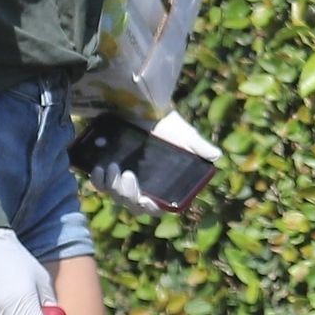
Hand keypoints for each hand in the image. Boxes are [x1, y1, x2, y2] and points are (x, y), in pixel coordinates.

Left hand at [88, 108, 220, 216]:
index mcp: (162, 186)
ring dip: (112, 186)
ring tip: (112, 166)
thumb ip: (198, 146)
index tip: (147, 200)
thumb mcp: (185, 134)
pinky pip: (100, 185)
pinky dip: (98, 180)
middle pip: (133, 205)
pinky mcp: (108, 171)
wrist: (142, 106)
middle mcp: (142, 187)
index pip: (156, 208)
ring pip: (115, 196)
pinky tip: (98, 168)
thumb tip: (216, 156)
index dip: (151, 209)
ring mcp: (123, 180)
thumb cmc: (166, 124)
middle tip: (129, 174)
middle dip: (128, 195)